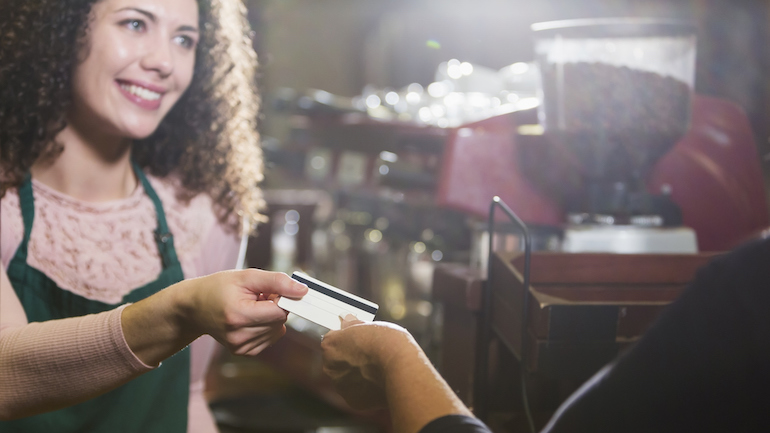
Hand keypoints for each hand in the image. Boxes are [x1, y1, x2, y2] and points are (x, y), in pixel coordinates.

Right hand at [123, 268, 307, 365]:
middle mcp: (239, 336)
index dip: (281, 298)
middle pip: (280, 321)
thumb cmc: (219, 288)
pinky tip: (250, 318)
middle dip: (275, 306)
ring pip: (278, 330)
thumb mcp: (246, 276)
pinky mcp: (243, 352)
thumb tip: (303, 291)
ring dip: (270, 316)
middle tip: (256, 296)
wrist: (194, 307)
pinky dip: (266, 326)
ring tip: (251, 306)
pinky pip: (270, 338)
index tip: (270, 290)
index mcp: (239, 316)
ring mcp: (240, 347)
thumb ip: (277, 282)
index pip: (280, 311)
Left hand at [320, 316, 418, 409]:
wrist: (401, 369)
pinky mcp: (352, 401)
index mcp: (330, 345)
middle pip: (337, 361)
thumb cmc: (388, 343)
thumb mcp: (371, 325)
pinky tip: (379, 383)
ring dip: (357, 376)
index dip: (347, 339)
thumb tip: (346, 320)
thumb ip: (354, 325)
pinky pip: (357, 393)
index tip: (357, 340)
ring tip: (378, 370)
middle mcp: (330, 366)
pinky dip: (366, 389)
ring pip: (347, 379)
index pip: (333, 339)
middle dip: (350, 359)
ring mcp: (340, 386)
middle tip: (370, 356)